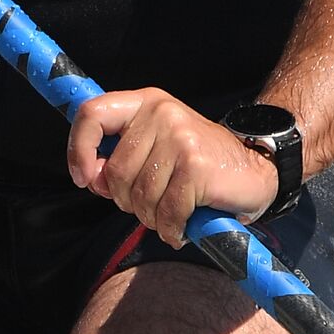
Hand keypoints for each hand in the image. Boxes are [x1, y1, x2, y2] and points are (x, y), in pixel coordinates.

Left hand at [66, 88, 279, 247]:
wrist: (254, 169)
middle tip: (151, 205)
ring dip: (152, 218)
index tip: (84, 179)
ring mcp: (181, 137)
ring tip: (171, 214)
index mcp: (144, 103)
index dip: (78, 151)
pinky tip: (181, 229)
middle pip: (116, 173)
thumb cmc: (194, 166)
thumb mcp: (153, 150)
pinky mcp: (196, 165)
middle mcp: (161, 113)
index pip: (91, 114)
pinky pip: (167, 211)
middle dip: (127, 201)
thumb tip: (90, 178)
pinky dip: (171, 229)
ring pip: (140, 196)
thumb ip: (118, 159)